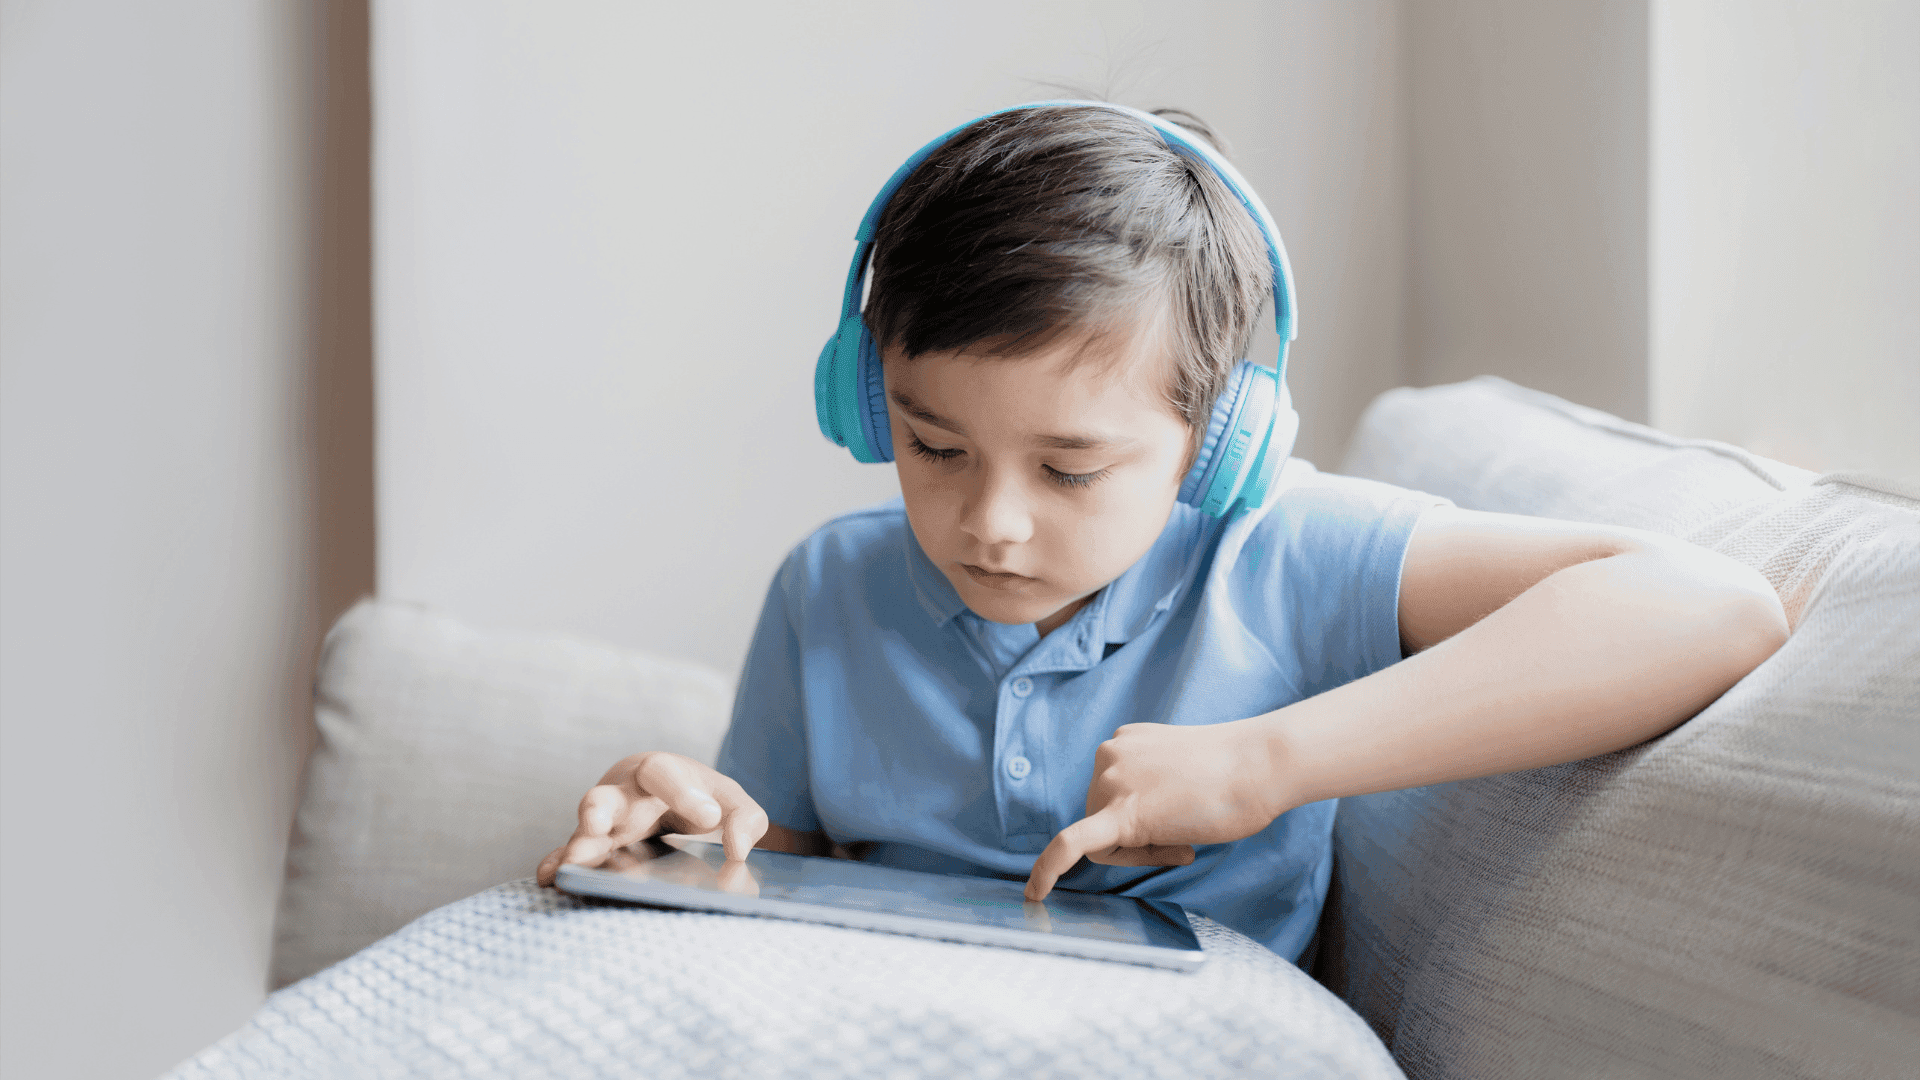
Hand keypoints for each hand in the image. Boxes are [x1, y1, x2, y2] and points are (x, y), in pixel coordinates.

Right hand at [536, 752, 768, 885]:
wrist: (668, 800)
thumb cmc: (701, 798)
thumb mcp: (729, 800)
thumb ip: (744, 818)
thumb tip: (738, 851)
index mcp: (659, 774)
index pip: (664, 773)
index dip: (683, 792)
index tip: (709, 817)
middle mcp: (624, 795)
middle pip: (607, 796)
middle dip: (599, 809)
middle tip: (597, 824)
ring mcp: (603, 824)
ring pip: (583, 832)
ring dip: (577, 846)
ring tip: (573, 864)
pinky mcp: (592, 849)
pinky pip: (567, 856)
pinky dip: (557, 865)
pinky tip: (548, 878)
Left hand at [1024, 718, 1286, 900]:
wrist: (1261, 764)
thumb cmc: (1236, 772)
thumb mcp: (1181, 768)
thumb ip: (1153, 787)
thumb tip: (1149, 819)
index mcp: (1121, 742)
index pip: (1113, 797)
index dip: (1144, 821)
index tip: (1178, 817)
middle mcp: (1108, 755)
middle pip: (1103, 820)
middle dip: (1141, 839)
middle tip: (1187, 835)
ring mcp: (1111, 780)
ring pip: (1105, 843)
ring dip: (1143, 851)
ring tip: (1186, 835)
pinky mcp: (1121, 812)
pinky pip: (1072, 846)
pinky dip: (1049, 869)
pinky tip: (1035, 893)